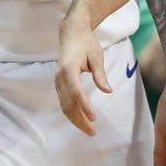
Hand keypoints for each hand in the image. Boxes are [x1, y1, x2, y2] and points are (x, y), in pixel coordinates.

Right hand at [55, 19, 111, 136]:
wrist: (71, 34)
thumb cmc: (86, 43)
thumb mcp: (97, 56)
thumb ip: (100, 74)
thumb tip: (108, 91)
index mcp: (69, 69)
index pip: (76, 92)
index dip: (84, 107)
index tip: (94, 118)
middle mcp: (60, 77)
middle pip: (68, 103)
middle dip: (80, 120)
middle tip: (93, 132)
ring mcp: (57, 81)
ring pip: (64, 105)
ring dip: (75, 120)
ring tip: (89, 130)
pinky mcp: (59, 84)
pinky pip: (63, 102)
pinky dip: (71, 113)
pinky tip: (80, 121)